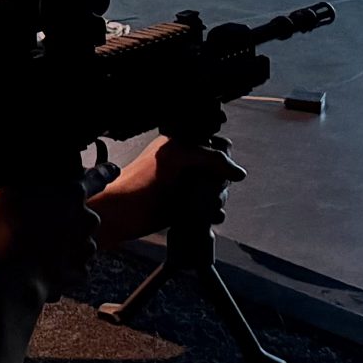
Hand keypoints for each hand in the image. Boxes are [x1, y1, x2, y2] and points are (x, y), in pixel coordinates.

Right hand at [0, 180, 99, 300]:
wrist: (12, 274)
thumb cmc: (7, 228)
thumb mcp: (12, 191)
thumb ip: (31, 182)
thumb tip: (34, 182)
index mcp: (72, 191)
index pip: (96, 176)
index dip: (104, 172)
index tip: (113, 170)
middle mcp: (86, 217)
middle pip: (83, 213)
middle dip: (69, 218)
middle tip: (43, 225)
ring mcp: (86, 245)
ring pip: (79, 240)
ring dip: (65, 243)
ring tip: (38, 247)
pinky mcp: (81, 270)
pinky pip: (73, 265)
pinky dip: (61, 266)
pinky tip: (42, 265)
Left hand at [91, 135, 247, 247]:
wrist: (122, 213)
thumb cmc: (141, 181)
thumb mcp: (177, 158)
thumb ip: (210, 157)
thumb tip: (239, 173)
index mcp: (182, 144)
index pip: (218, 146)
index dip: (221, 158)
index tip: (214, 171)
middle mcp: (187, 164)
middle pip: (222, 171)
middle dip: (220, 183)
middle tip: (206, 191)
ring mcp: (187, 186)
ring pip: (220, 191)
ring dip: (218, 200)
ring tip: (204, 206)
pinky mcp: (187, 207)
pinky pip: (212, 209)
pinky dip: (214, 214)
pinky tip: (209, 217)